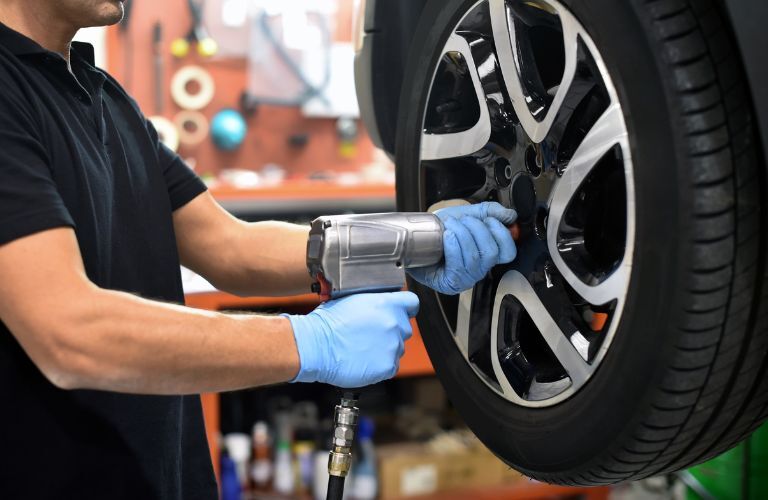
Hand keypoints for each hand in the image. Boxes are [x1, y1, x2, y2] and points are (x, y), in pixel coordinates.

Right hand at [285, 291, 419, 387]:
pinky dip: (380, 365)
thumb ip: (374, 300)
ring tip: (363, 348)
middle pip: (404, 327)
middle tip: (371, 334)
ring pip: (398, 347)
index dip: (405, 308)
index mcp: (386, 303)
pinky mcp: (388, 366)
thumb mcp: (352, 299)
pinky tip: (364, 360)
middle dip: (391, 330)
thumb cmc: (327, 323)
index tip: (400, 312)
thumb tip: (380, 302)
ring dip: (385, 348)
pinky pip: (391, 365)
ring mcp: (393, 346)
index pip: (412, 302)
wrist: (316, 346)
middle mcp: (393, 324)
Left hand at [408, 202, 516, 294]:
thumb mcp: (466, 215)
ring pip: (475, 257)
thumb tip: (510, 215)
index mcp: (486, 254)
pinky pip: (459, 265)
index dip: (502, 234)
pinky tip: (447, 237)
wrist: (414, 238)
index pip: (508, 252)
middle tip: (463, 220)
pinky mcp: (450, 283)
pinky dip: (454, 246)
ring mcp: (465, 279)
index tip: (489, 220)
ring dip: (462, 235)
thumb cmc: (438, 230)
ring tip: (451, 226)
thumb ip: (489, 212)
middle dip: (477, 230)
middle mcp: (479, 269)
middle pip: (492, 253)